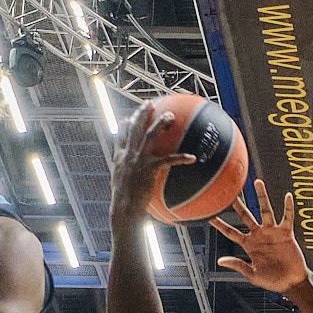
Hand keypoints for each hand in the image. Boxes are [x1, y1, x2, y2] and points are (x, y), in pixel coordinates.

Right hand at [112, 98, 197, 221]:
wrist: (123, 209)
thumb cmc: (124, 203)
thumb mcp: (120, 184)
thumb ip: (126, 175)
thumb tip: (135, 176)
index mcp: (120, 157)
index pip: (120, 135)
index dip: (125, 124)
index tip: (129, 117)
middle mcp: (128, 155)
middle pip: (135, 128)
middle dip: (142, 113)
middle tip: (150, 103)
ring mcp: (138, 160)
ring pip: (150, 135)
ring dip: (161, 123)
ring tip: (171, 116)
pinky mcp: (149, 169)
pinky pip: (168, 160)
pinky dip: (181, 158)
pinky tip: (192, 157)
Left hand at [211, 181, 309, 293]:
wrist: (291, 283)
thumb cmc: (272, 281)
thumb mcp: (252, 275)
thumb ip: (238, 265)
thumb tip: (220, 261)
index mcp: (249, 245)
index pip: (231, 232)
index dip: (220, 224)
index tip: (209, 215)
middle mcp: (259, 235)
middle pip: (246, 216)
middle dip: (238, 204)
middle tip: (229, 191)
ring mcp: (272, 232)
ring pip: (265, 210)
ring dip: (262, 196)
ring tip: (258, 182)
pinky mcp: (286, 233)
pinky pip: (287, 218)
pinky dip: (288, 207)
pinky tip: (288, 196)